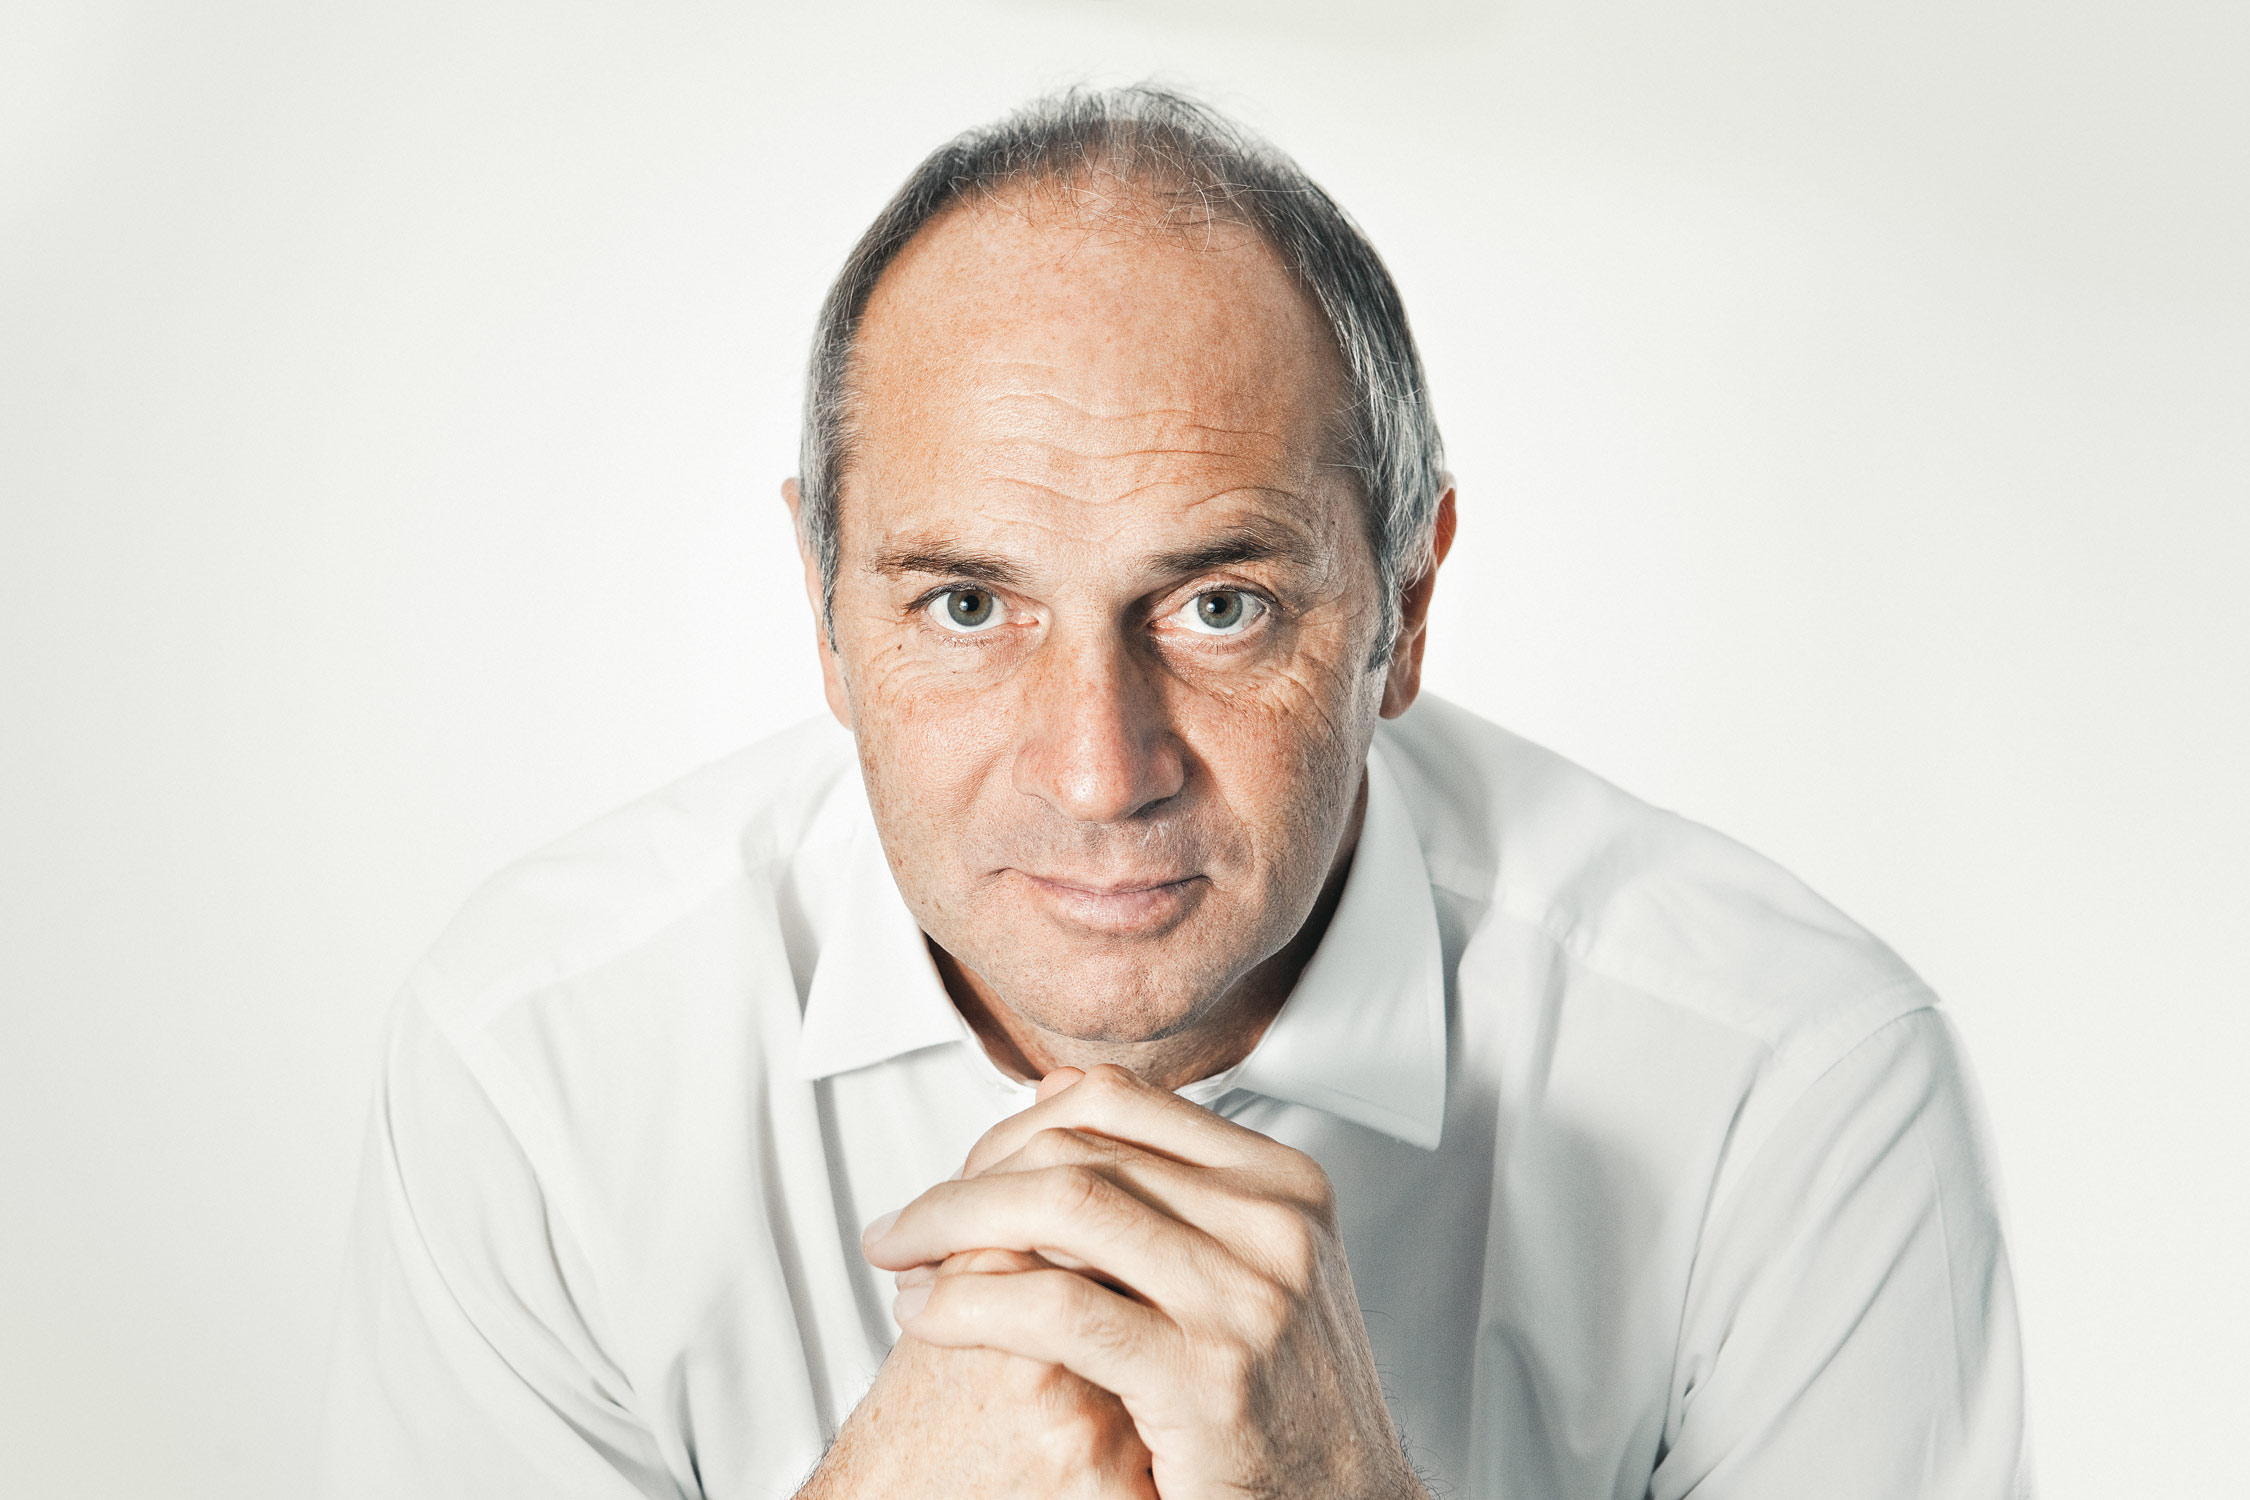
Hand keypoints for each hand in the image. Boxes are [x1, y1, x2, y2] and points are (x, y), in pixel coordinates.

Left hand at [862, 1065, 1424, 1499]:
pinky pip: (1058, 1306)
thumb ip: (1160, 1186)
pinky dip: (972, 1304)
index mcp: (1281, 1182)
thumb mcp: (1244, 1268)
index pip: (1117, 1103)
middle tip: (903, 1227)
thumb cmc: (1281, 1403)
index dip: (1011, 1129)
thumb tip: (1051, 1096)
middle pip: (1079, 1149)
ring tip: (901, 1263)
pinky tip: (928, 1317)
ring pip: (1062, 1206)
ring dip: (952, 1227)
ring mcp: (1246, 1295)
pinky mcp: (1204, 1373)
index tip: (956, 1174)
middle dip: (965, 1183)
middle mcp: (1272, 1223)